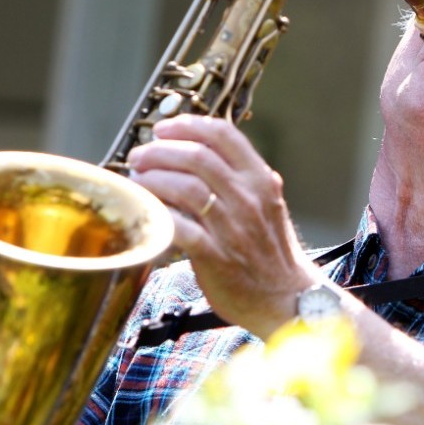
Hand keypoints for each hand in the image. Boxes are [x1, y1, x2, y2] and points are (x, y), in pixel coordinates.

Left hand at [126, 115, 320, 337]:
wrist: (285, 298)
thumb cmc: (272, 253)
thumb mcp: (267, 204)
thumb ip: (240, 179)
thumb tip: (200, 154)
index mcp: (260, 180)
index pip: (223, 135)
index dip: (187, 125)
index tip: (164, 129)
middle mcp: (248, 198)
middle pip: (196, 156)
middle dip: (159, 151)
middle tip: (140, 157)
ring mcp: (232, 227)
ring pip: (184, 186)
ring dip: (153, 179)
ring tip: (138, 181)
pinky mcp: (216, 256)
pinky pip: (179, 226)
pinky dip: (157, 215)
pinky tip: (146, 212)